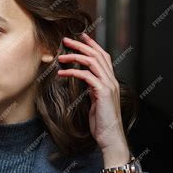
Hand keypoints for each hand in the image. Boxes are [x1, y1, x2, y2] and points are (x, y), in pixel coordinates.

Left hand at [57, 32, 130, 168]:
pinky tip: (61, 72)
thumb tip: (84, 81)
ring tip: (60, 56)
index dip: (92, 45)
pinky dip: (73, 71)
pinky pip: (86, 76)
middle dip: (81, 44)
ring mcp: (108, 85)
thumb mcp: (96, 101)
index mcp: (110, 81)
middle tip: (66, 39)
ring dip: (75, 56)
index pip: (103, 56)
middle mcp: (111, 80)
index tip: (81, 36)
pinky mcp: (102, 92)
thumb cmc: (102, 122)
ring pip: (92, 62)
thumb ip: (92, 89)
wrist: (110, 136)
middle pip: (97, 55)